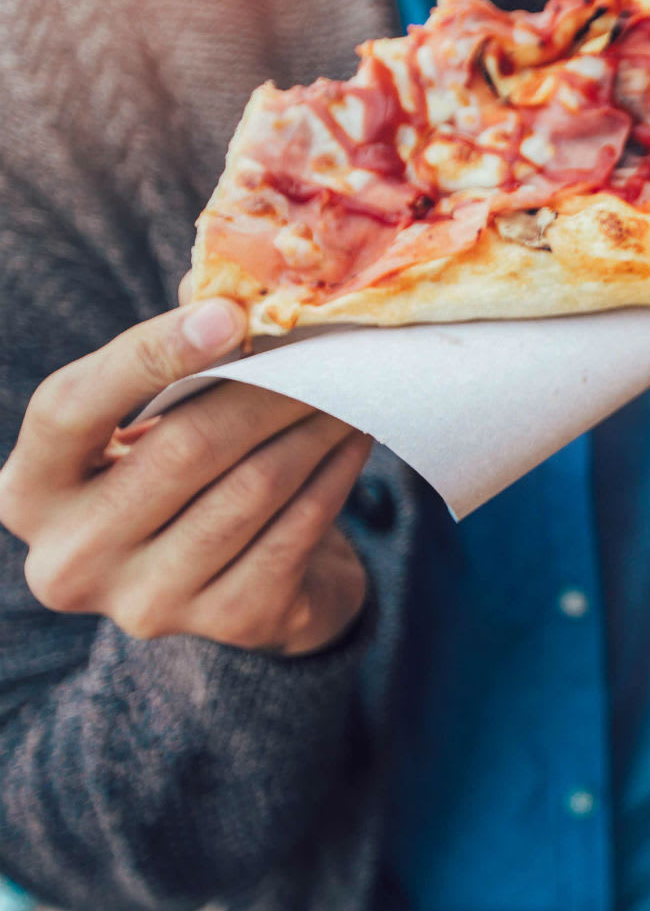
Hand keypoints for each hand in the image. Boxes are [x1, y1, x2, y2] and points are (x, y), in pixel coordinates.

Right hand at [0, 300, 372, 655]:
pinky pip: (299, 527)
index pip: (68, 408)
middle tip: (326, 348)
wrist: (238, 587)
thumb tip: (229, 288)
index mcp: (28, 493)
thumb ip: (167, 361)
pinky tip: (356, 437)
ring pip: (252, 487)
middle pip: (182, 447)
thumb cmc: (178, 481)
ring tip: (350, 386)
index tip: (229, 316)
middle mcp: (69, 560)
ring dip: (312, 425)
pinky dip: (335, 473)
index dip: (148, 355)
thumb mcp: (143, 428)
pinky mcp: (229, 622)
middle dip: (266, 388)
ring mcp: (147, 602)